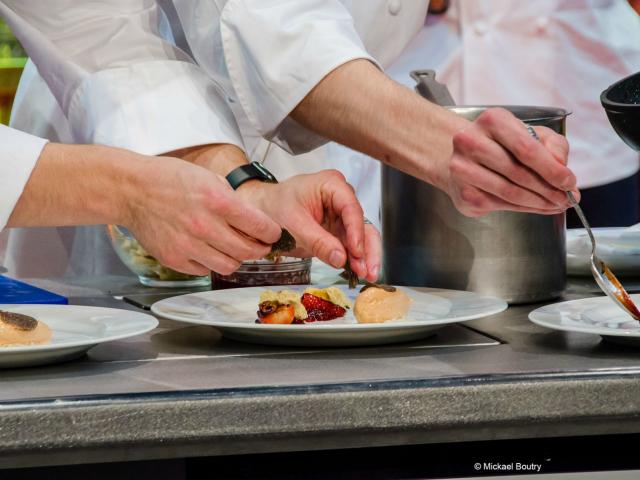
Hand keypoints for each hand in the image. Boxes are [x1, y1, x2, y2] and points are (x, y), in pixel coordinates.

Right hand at [124, 155, 281, 275]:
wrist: (133, 190)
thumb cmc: (170, 179)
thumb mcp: (209, 178)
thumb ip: (232, 200)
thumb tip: (252, 221)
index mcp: (217, 201)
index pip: (260, 226)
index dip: (272, 233)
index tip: (273, 234)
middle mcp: (205, 226)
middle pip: (248, 251)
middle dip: (260, 249)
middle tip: (260, 245)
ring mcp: (189, 246)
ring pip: (230, 266)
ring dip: (237, 259)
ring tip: (233, 249)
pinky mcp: (175, 259)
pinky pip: (205, 270)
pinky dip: (210, 263)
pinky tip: (207, 250)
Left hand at [237, 170, 380, 281]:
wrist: (261, 211)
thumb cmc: (273, 206)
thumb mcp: (293, 223)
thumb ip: (317, 240)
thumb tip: (340, 258)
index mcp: (331, 185)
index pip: (350, 207)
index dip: (356, 231)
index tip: (356, 252)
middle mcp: (341, 198)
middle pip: (362, 223)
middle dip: (366, 248)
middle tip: (368, 269)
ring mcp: (341, 215)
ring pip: (361, 236)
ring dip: (364, 257)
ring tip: (366, 275)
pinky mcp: (337, 231)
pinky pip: (350, 246)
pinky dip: (355, 259)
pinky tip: (359, 272)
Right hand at [445, 108, 578, 216]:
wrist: (462, 156)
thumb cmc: (501, 144)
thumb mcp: (530, 133)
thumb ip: (552, 144)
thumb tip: (561, 166)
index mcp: (492, 120)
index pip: (526, 148)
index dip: (551, 169)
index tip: (569, 182)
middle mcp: (471, 141)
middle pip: (518, 172)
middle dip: (548, 189)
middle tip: (566, 198)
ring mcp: (462, 169)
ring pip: (509, 192)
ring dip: (537, 202)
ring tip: (554, 204)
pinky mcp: (462, 192)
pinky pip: (499, 204)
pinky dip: (523, 208)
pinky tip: (535, 206)